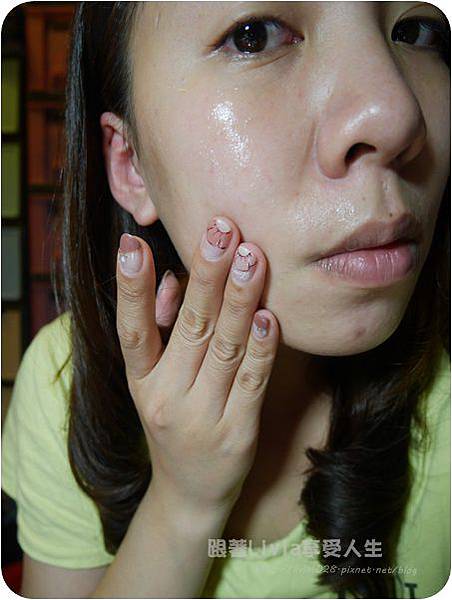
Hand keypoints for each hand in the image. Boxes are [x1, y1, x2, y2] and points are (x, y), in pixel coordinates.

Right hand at [116, 216, 279, 513]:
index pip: (131, 331)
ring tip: (252, 257)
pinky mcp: (238, 432)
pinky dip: (262, 348)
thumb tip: (170, 280)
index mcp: (141, 382)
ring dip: (240, 300)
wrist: (190, 493)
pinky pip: (253, 382)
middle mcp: (167, 397)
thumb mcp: (154, 383)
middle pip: (189, 328)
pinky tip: (269, 315)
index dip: (131, 289)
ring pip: (225, 348)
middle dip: (206, 275)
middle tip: (221, 230)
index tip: (132, 246)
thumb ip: (160, 331)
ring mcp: (203, 416)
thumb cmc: (175, 421)